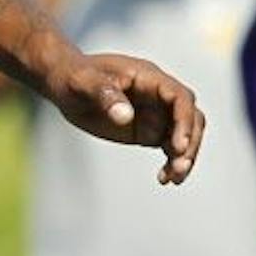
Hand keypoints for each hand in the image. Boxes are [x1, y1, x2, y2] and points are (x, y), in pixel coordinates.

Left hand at [42, 49, 206, 182]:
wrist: (64, 84)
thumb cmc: (73, 77)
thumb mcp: (83, 83)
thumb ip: (104, 95)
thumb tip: (126, 116)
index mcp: (148, 77)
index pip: (179, 97)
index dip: (184, 120)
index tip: (178, 145)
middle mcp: (158, 94)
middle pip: (191, 117)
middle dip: (190, 142)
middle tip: (178, 168)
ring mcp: (156, 112)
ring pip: (185, 135)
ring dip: (185, 157)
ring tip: (172, 179)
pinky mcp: (149, 129)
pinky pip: (171, 147)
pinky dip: (172, 163)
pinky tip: (164, 179)